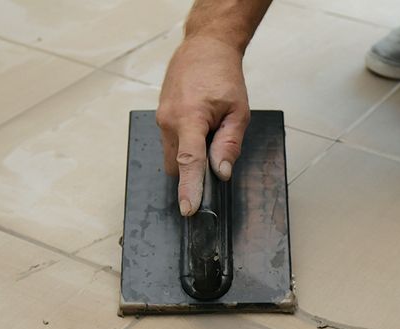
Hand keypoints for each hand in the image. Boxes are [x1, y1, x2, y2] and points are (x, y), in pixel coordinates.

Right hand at [157, 37, 249, 215]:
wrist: (204, 47)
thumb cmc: (223, 76)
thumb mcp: (238, 111)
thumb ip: (229, 143)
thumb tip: (221, 172)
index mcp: (189, 117)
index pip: (189, 161)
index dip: (190, 188)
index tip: (189, 209)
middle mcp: (169, 120)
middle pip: (178, 166)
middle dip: (194, 173)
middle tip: (217, 158)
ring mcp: (161, 119)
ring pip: (173, 157)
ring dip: (190, 158)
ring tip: (211, 132)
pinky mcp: (161, 118)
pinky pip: (171, 144)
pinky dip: (186, 147)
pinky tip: (201, 130)